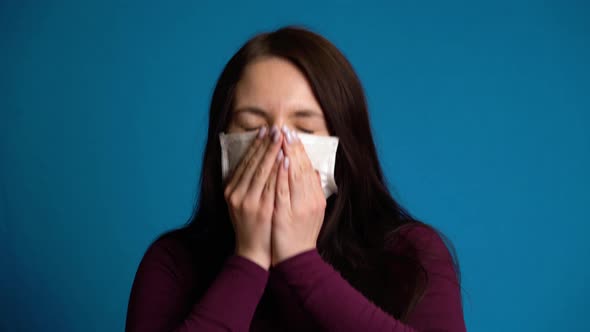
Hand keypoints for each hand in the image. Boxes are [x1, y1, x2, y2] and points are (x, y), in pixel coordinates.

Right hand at [224, 126, 282, 269]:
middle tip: (275, 128)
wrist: (252, 251)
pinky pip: (271, 185)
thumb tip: (256, 162)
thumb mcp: (242, 203)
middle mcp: (236, 194)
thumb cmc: (251, 225)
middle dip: (265, 144)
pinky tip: (284, 159)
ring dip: (271, 153)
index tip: (264, 131)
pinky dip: (277, 170)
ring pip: (261, 171)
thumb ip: (246, 184)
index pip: (244, 162)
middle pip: (252, 163)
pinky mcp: (261, 209)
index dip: (255, 146)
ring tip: (281, 138)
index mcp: (231, 190)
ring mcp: (248, 201)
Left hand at [271, 126, 326, 265]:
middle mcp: (310, 201)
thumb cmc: (299, 234)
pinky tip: (281, 160)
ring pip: (294, 175)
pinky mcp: (285, 214)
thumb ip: (312, 191)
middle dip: (293, 147)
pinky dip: (283, 174)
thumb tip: (312, 170)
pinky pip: (284, 189)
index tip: (293, 135)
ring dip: (288, 155)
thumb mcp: (312, 211)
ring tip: (282, 138)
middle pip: (301, 168)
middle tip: (286, 129)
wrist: (295, 259)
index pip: (308, 169)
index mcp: (316, 198)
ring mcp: (299, 207)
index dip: (300, 151)